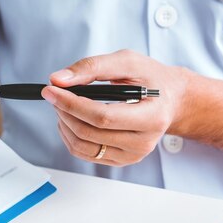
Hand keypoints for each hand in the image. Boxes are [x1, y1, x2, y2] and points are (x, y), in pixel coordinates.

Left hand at [43, 50, 188, 165]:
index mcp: (151, 117)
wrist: (170, 100)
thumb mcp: (127, 62)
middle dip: (64, 111)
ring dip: (64, 124)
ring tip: (63, 106)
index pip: (102, 117)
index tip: (51, 90)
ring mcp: (132, 155)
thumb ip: (93, 67)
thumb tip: (58, 79)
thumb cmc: (151, 79)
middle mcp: (143, 142)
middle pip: (89, 133)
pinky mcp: (121, 161)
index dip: (71, 104)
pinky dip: (70, 136)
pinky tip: (72, 119)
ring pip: (82, 147)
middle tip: (55, 94)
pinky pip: (85, 154)